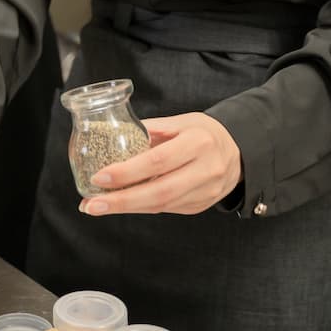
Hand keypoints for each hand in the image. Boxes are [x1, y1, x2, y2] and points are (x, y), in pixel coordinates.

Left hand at [79, 113, 241, 216]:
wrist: (239, 151)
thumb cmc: (203, 132)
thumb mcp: (180, 121)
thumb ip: (149, 130)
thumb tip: (110, 135)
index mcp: (198, 143)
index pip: (158, 161)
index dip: (127, 172)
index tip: (99, 177)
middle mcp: (205, 170)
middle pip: (159, 192)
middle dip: (121, 201)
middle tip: (90, 204)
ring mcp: (205, 192)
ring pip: (161, 206)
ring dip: (125, 208)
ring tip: (96, 206)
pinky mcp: (200, 205)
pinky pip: (166, 209)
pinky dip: (140, 207)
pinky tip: (120, 204)